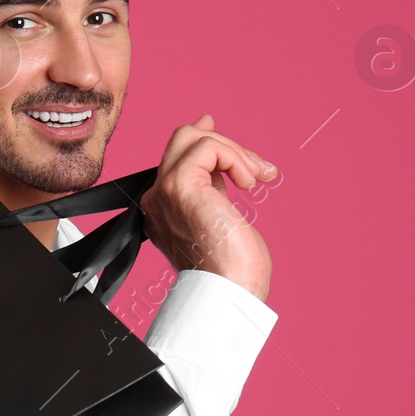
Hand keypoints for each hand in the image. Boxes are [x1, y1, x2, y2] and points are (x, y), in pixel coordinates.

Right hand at [139, 114, 276, 301]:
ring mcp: (165, 190)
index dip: (201, 138)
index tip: (213, 123)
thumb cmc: (232, 269)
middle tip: (257, 168)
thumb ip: (213, 189)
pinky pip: (209, 147)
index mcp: (164, 208)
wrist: (229, 292)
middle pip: (182, 141)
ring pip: (194, 138)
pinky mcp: (181, 185)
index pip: (177, 158)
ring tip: (256, 179)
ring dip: (235, 152)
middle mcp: (157, 198)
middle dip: (224, 144)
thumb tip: (221, 163)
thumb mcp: (221, 219)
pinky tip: (249, 183)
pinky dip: (236, 158)